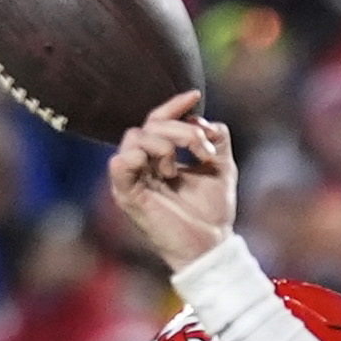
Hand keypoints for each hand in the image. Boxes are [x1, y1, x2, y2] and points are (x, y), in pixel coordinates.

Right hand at [110, 91, 235, 271]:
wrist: (211, 244)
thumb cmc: (212, 211)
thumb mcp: (222, 168)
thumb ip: (217, 140)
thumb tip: (205, 120)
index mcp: (162, 155)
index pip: (159, 120)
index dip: (174, 106)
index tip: (194, 96)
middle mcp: (144, 163)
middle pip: (150, 124)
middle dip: (181, 129)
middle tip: (203, 150)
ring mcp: (134, 178)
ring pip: (135, 137)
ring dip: (164, 143)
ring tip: (179, 167)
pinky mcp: (128, 195)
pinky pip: (119, 164)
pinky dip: (138, 157)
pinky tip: (164, 169)